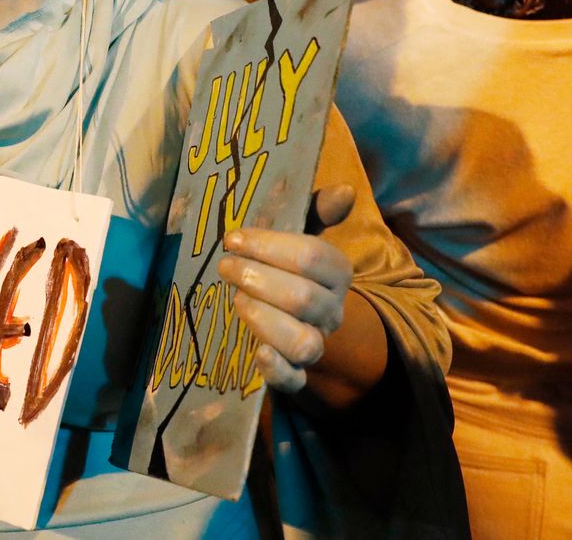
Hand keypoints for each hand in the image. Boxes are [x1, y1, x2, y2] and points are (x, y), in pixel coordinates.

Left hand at [219, 184, 355, 394]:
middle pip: (304, 299)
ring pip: (303, 342)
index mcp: (336, 272)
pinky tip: (257, 353)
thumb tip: (345, 191)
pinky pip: (294, 380)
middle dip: (259, 279)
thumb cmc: (288, 264)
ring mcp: (316, 344)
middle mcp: (331, 311)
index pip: (312, 257)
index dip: (270, 246)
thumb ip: (317, 208)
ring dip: (264, 320)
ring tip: (236, 299)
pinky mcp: (295, 373)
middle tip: (226, 266)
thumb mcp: (301, 231)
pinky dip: (276, 370)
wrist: (294, 316)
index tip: (233, 238)